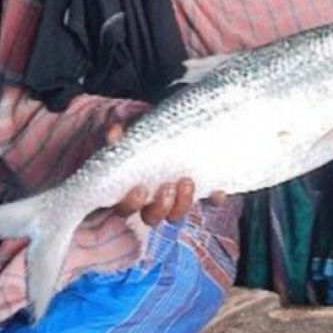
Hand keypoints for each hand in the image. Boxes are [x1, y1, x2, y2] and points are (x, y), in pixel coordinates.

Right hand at [105, 124, 225, 225]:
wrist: (156, 115)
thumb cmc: (134, 123)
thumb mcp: (125, 122)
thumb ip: (119, 128)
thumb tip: (114, 134)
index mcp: (128, 184)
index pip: (125, 207)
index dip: (131, 204)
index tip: (140, 190)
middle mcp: (150, 195)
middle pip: (152, 216)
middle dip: (161, 207)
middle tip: (168, 187)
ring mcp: (174, 191)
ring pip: (176, 213)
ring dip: (183, 203)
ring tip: (187, 182)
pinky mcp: (198, 183)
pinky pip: (208, 200)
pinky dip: (213, 199)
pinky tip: (218, 192)